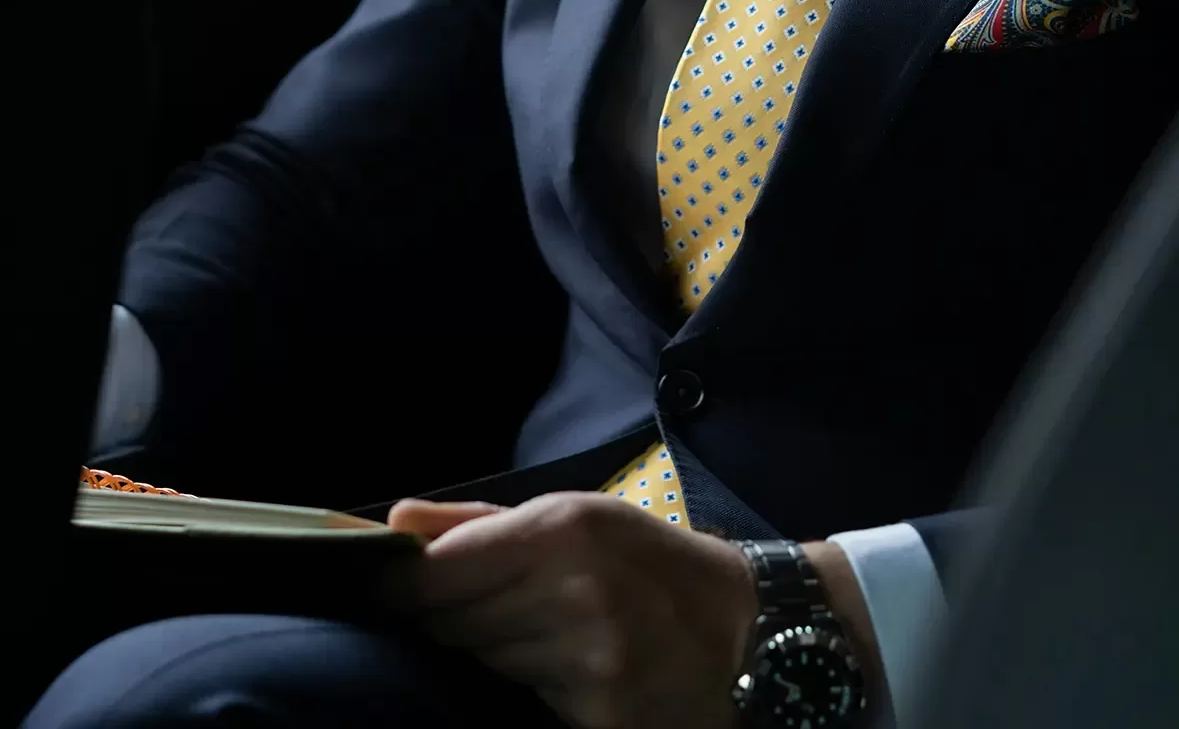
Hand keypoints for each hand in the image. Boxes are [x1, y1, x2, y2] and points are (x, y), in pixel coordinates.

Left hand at [388, 492, 757, 728]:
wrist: (742, 630)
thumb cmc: (647, 560)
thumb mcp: (575, 515)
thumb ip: (478, 523)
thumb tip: (396, 520)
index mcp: (560, 530)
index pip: (437, 573)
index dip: (401, 586)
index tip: (389, 587)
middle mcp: (570, 593)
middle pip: (451, 623)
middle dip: (455, 615)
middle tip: (498, 600)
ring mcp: (586, 661)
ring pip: (484, 661)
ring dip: (497, 646)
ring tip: (547, 626)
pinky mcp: (599, 716)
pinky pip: (525, 697)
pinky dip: (534, 682)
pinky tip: (571, 664)